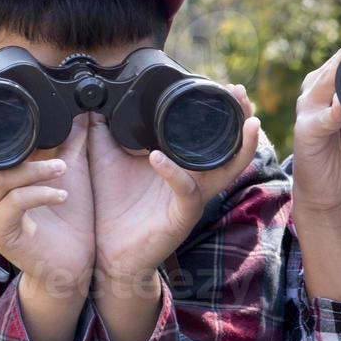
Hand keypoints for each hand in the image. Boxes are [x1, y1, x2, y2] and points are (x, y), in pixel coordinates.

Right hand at [0, 88, 95, 293]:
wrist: (75, 265)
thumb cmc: (67, 221)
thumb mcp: (69, 173)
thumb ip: (69, 144)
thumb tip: (79, 111)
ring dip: (33, 169)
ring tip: (62, 168)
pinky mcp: (3, 233)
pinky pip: (15, 203)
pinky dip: (39, 193)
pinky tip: (61, 193)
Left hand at [88, 84, 261, 282]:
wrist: (107, 253)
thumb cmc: (114, 207)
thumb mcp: (107, 160)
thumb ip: (103, 131)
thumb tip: (94, 102)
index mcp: (184, 165)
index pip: (214, 135)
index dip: (227, 113)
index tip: (229, 87)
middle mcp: (196, 180)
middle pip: (233, 148)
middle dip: (243, 120)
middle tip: (241, 94)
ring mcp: (193, 198)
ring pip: (227, 169)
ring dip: (240, 145)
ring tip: (246, 122)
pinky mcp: (182, 216)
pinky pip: (186, 191)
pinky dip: (174, 173)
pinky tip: (158, 157)